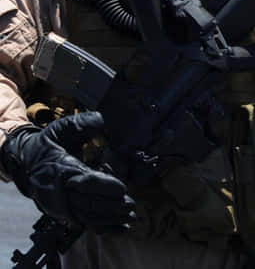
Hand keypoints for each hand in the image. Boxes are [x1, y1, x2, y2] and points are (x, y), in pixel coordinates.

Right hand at [1, 112, 135, 231]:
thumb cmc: (48, 145)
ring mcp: (59, 205)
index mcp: (59, 169)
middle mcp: (57, 191)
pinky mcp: (63, 213)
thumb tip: (100, 121)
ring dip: (110, 218)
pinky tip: (121, 229)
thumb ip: (80, 125)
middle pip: (87, 203)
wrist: (25, 163)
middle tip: (132, 204)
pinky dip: (103, 228)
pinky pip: (84, 224)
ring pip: (87, 216)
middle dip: (111, 206)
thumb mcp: (60, 129)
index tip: (122, 187)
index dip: (104, 185)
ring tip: (130, 217)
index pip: (84, 181)